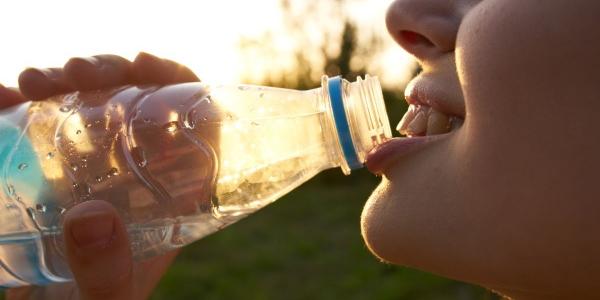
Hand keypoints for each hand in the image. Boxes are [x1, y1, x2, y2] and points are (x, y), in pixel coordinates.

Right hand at [4, 52, 199, 299]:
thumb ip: (107, 275)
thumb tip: (92, 217)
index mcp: (168, 198)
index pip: (194, 126)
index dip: (176, 84)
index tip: (140, 65)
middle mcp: (134, 177)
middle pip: (139, 106)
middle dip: (109, 75)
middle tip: (72, 72)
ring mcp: (91, 172)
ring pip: (90, 107)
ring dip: (63, 82)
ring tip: (33, 81)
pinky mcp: (49, 175)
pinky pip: (38, 126)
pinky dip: (19, 104)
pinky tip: (5, 96)